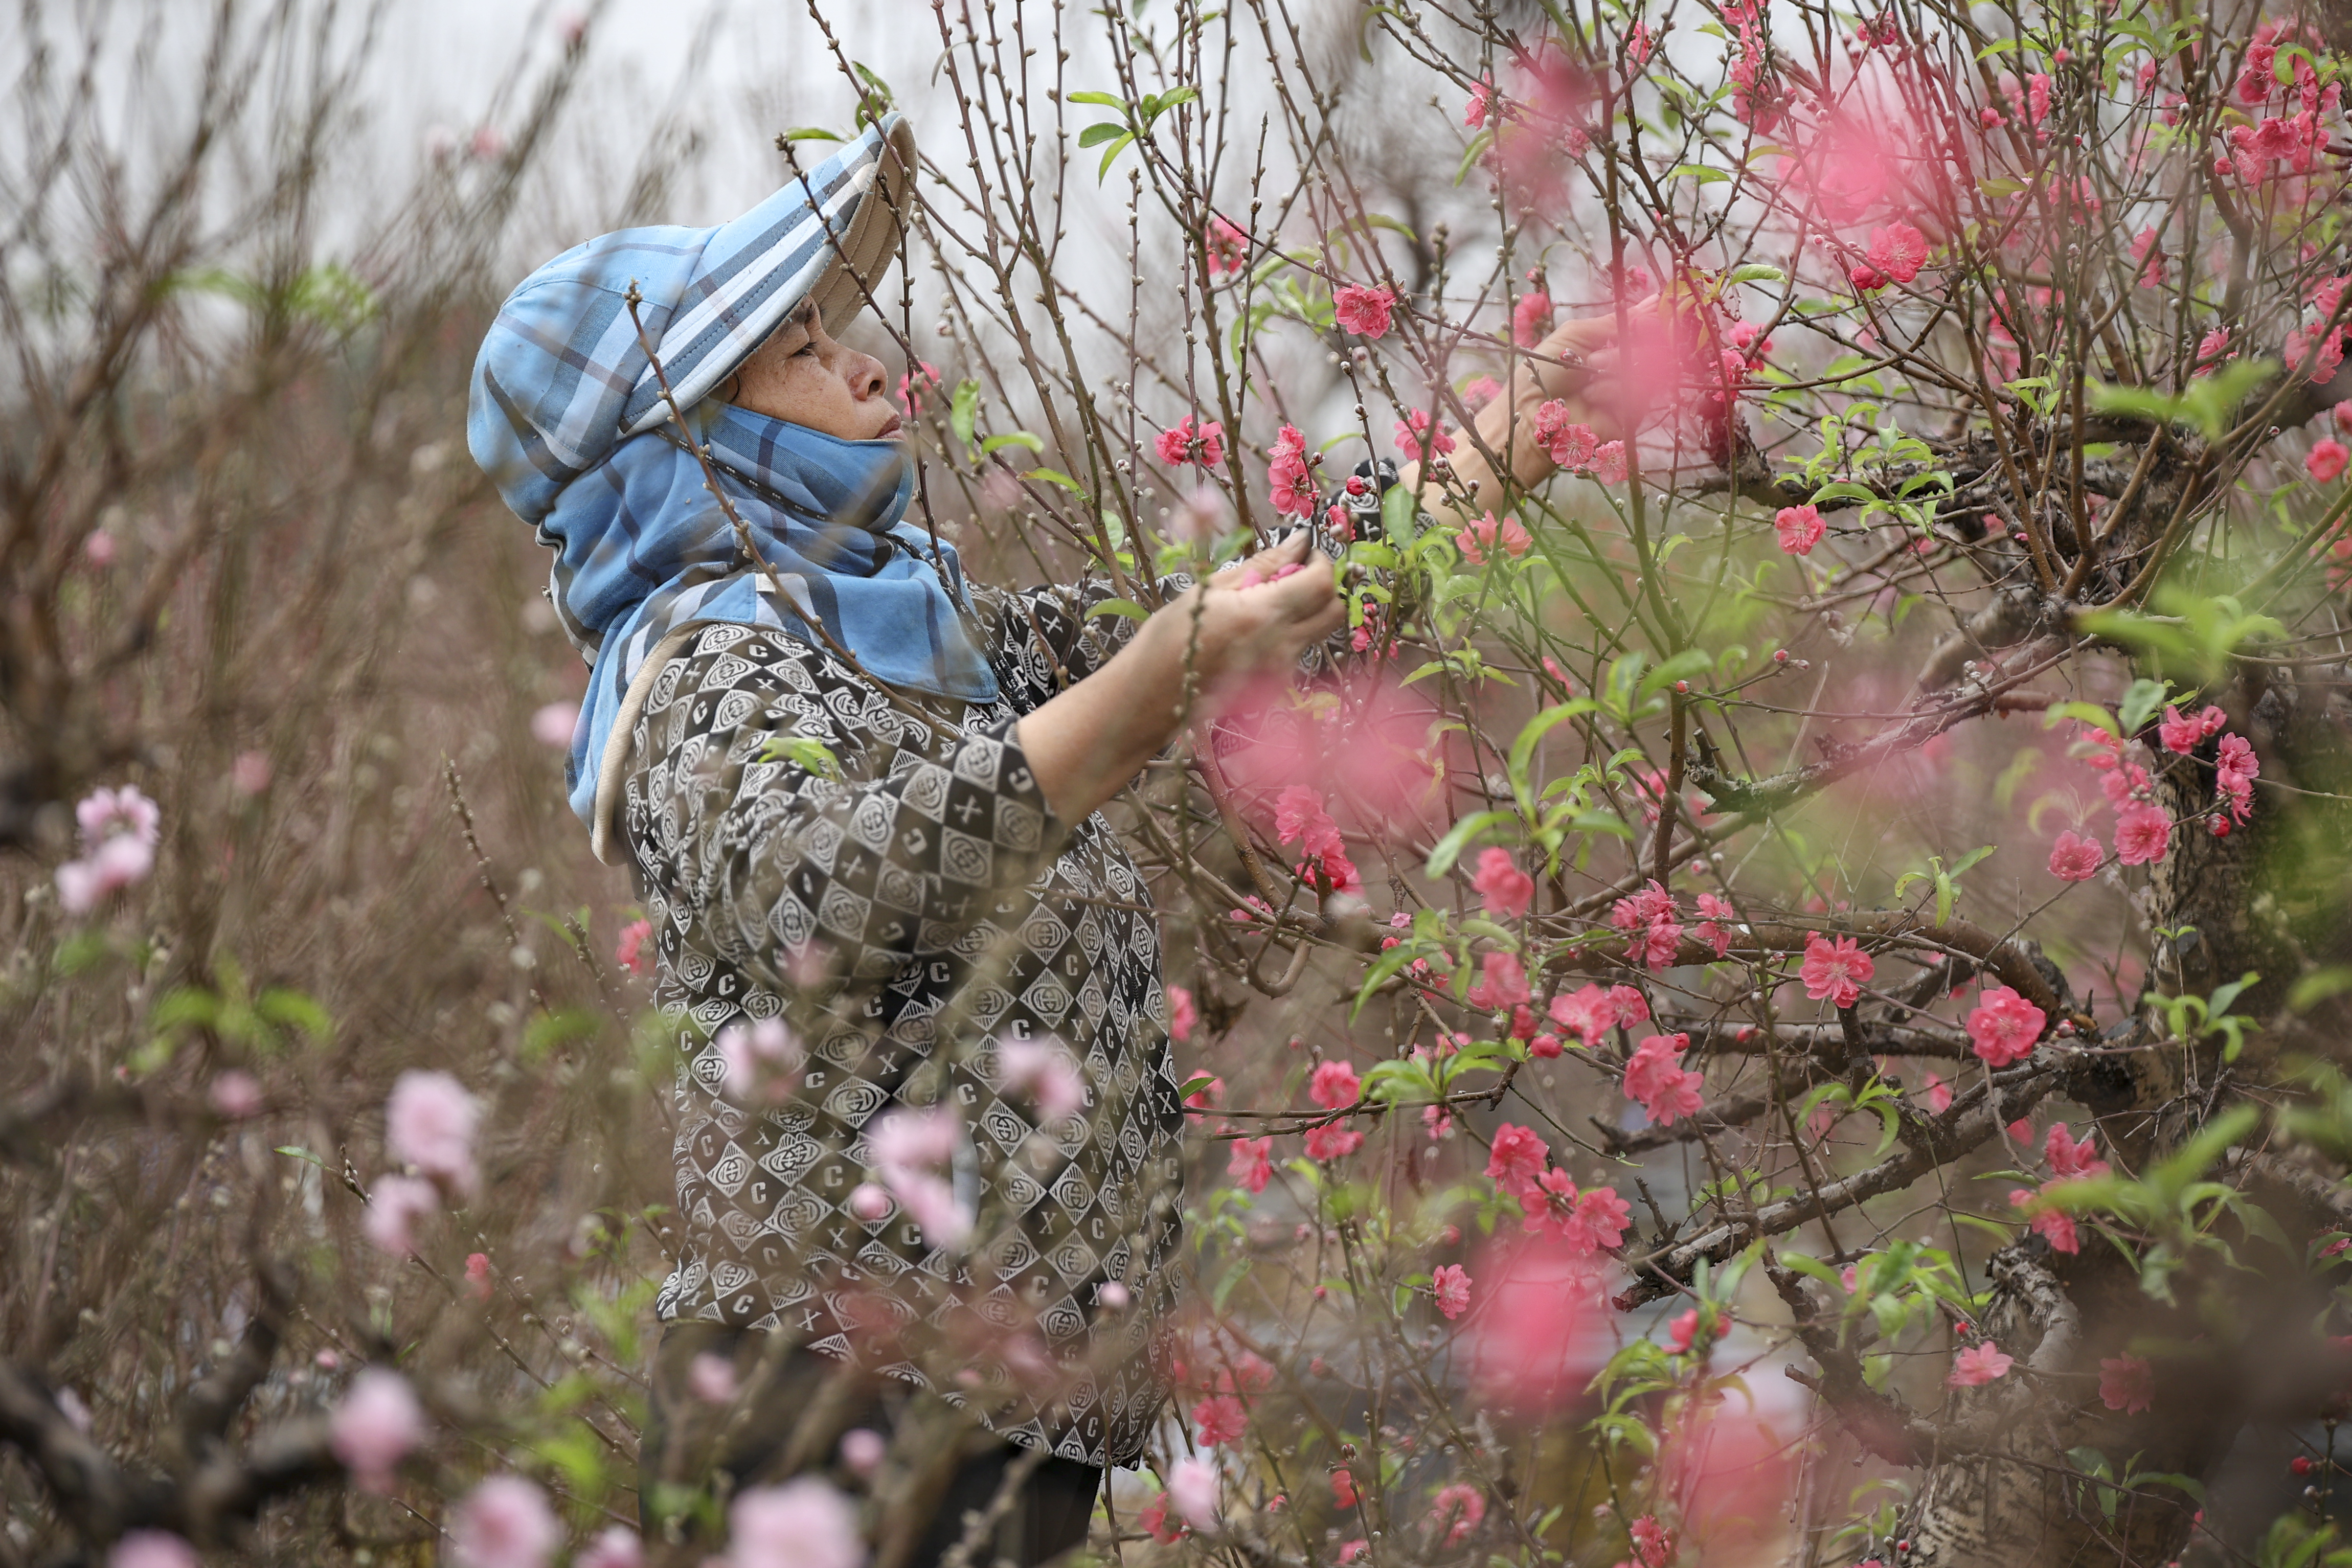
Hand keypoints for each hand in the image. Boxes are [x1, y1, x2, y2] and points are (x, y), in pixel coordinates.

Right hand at [1014, 531, 1343, 823]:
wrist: (1151, 695)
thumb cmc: (1170, 637)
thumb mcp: (1210, 589)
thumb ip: (1262, 565)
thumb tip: (1299, 541)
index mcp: (1263, 615)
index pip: (1321, 583)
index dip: (1321, 561)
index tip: (1305, 553)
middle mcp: (1282, 646)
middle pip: (1335, 611)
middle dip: (1324, 587)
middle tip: (1295, 575)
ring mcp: (1282, 670)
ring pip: (1319, 631)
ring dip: (1305, 610)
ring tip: (1263, 605)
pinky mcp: (1276, 684)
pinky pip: (1298, 650)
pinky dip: (1288, 632)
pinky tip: (1253, 632)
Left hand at [1518, 293, 1657, 432]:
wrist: (1531, 413)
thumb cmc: (1545, 371)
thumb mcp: (1577, 334)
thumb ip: (1614, 321)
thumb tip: (1653, 302)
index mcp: (1615, 343)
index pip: (1649, 328)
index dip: (1649, 322)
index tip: (1642, 319)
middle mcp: (1627, 366)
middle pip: (1655, 348)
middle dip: (1623, 351)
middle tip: (1594, 361)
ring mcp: (1631, 391)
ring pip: (1648, 372)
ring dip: (1615, 372)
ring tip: (1587, 384)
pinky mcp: (1631, 416)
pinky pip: (1639, 395)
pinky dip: (1613, 392)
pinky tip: (1592, 398)